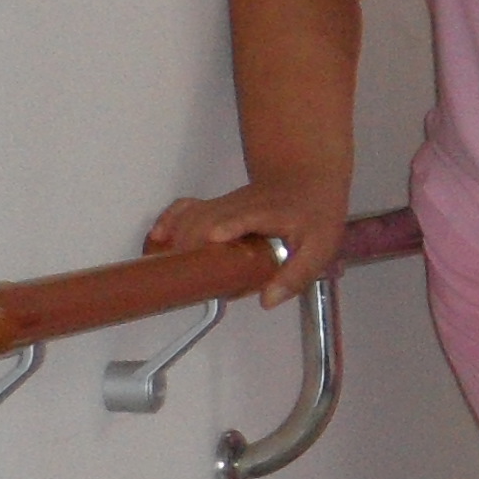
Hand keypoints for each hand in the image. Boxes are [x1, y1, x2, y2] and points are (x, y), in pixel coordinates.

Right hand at [146, 180, 341, 308]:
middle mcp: (242, 205)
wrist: (307, 178)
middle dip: (193, 244)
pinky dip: (170, 220)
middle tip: (186, 277)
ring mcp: (226, 203)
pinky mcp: (216, 204)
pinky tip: (158, 237)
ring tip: (167, 266)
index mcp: (269, 213)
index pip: (245, 216)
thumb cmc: (314, 214)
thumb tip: (267, 301)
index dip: (230, 225)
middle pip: (207, 219)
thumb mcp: (320, 248)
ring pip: (193, 214)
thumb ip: (296, 275)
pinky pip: (187, 207)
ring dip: (178, 237)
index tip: (215, 237)